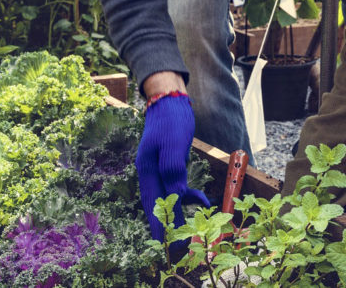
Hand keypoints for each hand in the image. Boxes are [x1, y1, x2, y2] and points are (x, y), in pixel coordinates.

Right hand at [136, 94, 209, 246]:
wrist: (170, 100)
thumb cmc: (171, 120)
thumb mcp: (173, 144)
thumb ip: (173, 169)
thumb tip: (177, 194)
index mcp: (147, 169)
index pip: (152, 203)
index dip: (159, 224)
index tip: (166, 241)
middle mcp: (150, 171)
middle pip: (157, 204)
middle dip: (167, 224)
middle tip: (177, 244)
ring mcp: (158, 167)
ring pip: (167, 196)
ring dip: (178, 212)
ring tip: (188, 228)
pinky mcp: (169, 163)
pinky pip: (175, 185)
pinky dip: (186, 195)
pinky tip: (199, 199)